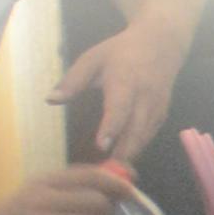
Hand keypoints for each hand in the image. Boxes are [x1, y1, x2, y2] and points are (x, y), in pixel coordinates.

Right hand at [0, 167, 118, 214]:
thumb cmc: (21, 212)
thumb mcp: (42, 188)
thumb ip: (76, 183)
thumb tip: (124, 176)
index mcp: (46, 181)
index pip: (90, 175)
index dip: (116, 182)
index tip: (130, 189)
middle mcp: (43, 199)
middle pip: (98, 202)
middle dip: (109, 212)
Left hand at [59, 18, 184, 164]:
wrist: (161, 42)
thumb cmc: (121, 50)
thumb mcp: (93, 58)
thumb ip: (72, 80)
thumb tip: (51, 99)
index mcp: (126, 81)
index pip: (120, 108)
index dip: (112, 127)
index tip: (102, 145)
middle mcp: (145, 96)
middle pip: (137, 128)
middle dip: (124, 150)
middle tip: (107, 172)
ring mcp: (157, 105)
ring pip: (146, 134)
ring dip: (132, 153)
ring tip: (114, 172)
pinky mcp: (163, 111)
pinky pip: (151, 132)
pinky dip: (139, 146)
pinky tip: (126, 158)